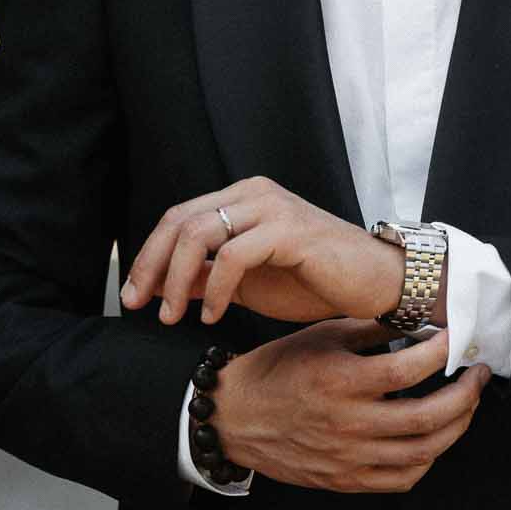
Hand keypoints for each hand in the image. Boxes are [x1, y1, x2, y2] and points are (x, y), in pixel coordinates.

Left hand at [120, 176, 405, 325]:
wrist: (375, 284)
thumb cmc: (318, 281)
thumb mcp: (250, 283)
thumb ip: (210, 278)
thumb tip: (165, 288)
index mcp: (242, 198)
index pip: (178, 218)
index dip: (148, 256)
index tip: (134, 294)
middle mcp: (253, 193)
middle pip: (179, 221)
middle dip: (151, 266)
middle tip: (140, 305)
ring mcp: (271, 207)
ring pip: (198, 234)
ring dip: (177, 280)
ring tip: (173, 316)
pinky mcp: (288, 230)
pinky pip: (233, 256)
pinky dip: (217, 289)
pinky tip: (215, 316)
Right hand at [210, 318, 490, 493]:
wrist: (234, 418)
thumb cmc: (276, 370)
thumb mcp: (321, 336)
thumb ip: (371, 330)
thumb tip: (420, 323)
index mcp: (339, 381)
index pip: (408, 369)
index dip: (443, 352)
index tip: (457, 338)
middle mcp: (347, 423)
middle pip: (428, 417)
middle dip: (465, 394)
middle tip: (478, 375)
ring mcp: (348, 457)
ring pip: (423, 452)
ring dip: (456, 427)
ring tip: (466, 405)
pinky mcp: (346, 480)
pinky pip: (402, 479)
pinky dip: (428, 460)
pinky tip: (434, 439)